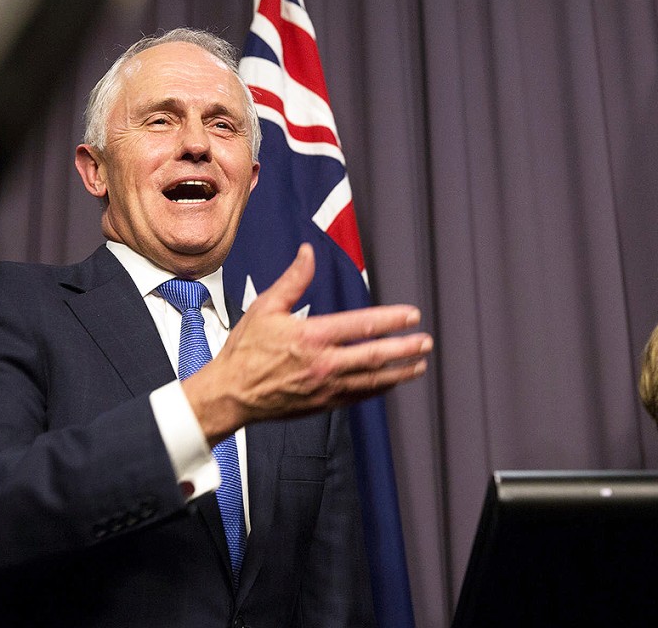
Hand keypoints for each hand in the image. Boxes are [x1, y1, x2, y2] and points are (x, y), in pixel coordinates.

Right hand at [182, 243, 431, 443]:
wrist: (231, 394)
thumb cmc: (246, 350)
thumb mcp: (265, 308)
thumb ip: (293, 280)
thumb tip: (308, 252)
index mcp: (311, 336)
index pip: (362, 325)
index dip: (391, 320)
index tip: (412, 315)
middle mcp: (323, 363)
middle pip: (374, 355)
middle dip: (404, 348)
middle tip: (426, 342)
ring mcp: (325, 387)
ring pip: (372, 380)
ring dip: (399, 372)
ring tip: (419, 364)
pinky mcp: (323, 404)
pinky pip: (359, 396)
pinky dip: (379, 388)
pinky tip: (392, 381)